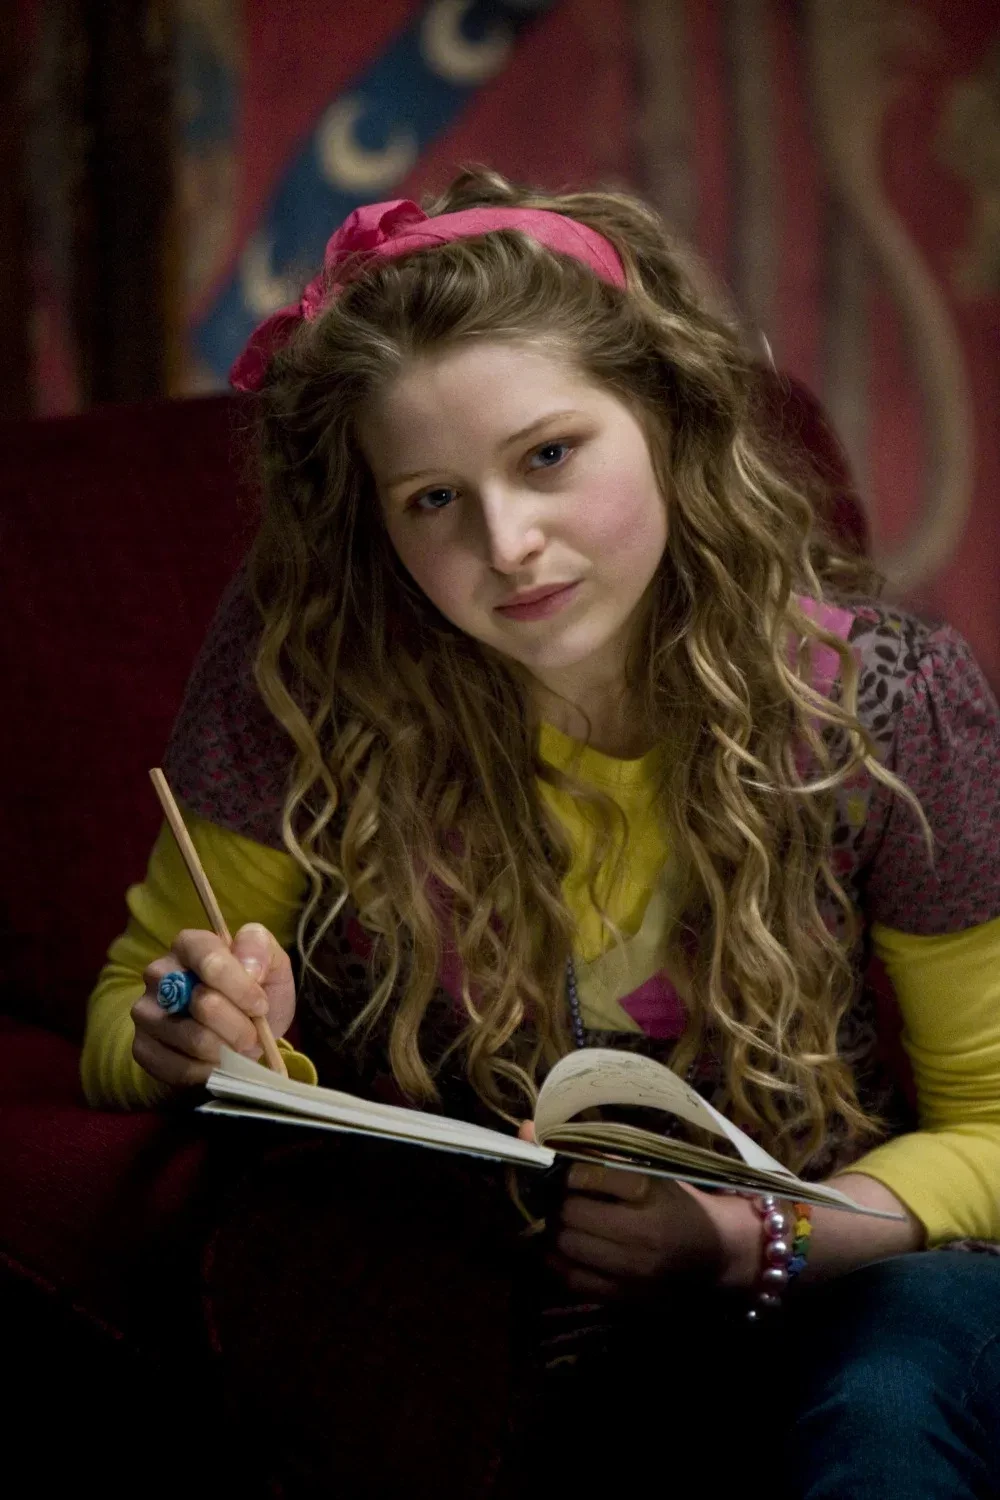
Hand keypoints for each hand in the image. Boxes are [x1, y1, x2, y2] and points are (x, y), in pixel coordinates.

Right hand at [131, 923, 295, 1088]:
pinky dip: (210, 1071)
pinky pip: (180, 1068)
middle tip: (254, 1034)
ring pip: (195, 1039)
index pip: (210, 960)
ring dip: (228, 1050)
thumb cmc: (257, 993)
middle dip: (240, 1025)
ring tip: (239, 1048)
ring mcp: (145, 1012)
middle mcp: (158, 973)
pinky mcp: (143, 1048)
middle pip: (204, 1004)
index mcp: (189, 944)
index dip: (242, 987)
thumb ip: (260, 949)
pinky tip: (220, 1064)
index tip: (261, 1005)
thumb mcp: (272, 964)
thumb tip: (248, 967)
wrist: (241, 1033)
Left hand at [517, 1123, 739, 1299]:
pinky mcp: (627, 1297)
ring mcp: (634, 1269)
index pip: (586, 1175)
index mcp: (649, 1189)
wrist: (715, 1251)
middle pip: (571, 1213)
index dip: (564, 1172)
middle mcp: (642, 1231)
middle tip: (560, 1199)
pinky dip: (558, 1261)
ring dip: (557, 1231)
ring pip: (568, 1246)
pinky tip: (562, 1249)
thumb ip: (592, 1152)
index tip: (562, 1172)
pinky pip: (573, 1279)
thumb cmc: (674, 1200)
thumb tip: (526, 1130)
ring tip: (565, 1221)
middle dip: (558, 1204)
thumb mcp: (646, 1170)